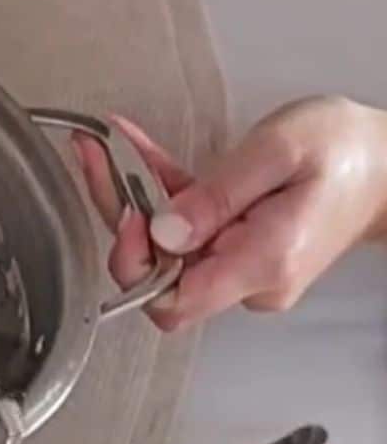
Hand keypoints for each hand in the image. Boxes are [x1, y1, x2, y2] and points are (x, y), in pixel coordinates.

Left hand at [76, 98, 386, 331]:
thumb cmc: (346, 151)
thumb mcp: (281, 151)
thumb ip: (218, 194)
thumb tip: (161, 232)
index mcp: (261, 263)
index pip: (173, 300)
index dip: (135, 263)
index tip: (126, 208)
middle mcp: (246, 279)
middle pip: (159, 271)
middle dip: (120, 215)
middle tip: (96, 156)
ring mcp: (238, 268)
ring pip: (164, 247)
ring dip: (131, 196)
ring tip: (104, 143)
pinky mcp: (232, 249)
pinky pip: (183, 229)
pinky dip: (157, 191)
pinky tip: (133, 150)